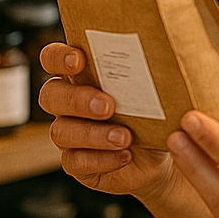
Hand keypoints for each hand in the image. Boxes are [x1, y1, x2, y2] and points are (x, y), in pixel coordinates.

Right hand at [38, 42, 176, 203]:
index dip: (59, 57)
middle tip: (108, 106)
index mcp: (81, 74)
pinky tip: (125, 155)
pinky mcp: (76, 162)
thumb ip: (146, 72)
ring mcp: (69, 133)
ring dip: (93, 134)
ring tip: (125, 137)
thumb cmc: (156, 107)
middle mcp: (68, 102)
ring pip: (61, 131)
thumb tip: (161, 55)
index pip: (52, 58)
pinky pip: (76, 161)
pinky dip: (102, 159)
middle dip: (77, 99)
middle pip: (51, 95)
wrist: (167, 148)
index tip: (79, 60)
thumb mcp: (154, 88)